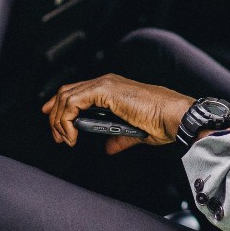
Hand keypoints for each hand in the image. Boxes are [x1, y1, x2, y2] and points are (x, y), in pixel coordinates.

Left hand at [42, 73, 193, 154]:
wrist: (174, 117)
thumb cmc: (162, 121)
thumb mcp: (133, 132)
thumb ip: (118, 138)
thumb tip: (108, 148)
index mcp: (112, 89)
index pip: (77, 92)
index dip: (60, 107)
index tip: (56, 125)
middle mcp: (106, 83)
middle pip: (67, 92)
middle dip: (55, 116)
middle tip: (58, 137)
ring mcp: (104, 84)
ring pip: (66, 96)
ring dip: (59, 120)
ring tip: (65, 139)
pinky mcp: (104, 90)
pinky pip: (74, 102)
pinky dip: (67, 120)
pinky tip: (72, 135)